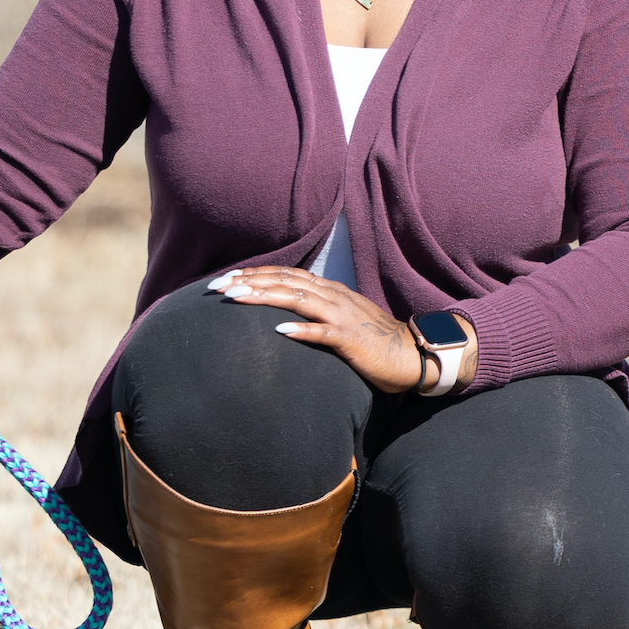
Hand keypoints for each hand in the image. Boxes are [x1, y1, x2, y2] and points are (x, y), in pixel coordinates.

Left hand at [207, 266, 461, 394]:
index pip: (286, 274)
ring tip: (236, 298)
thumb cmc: (373, 341)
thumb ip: (316, 311)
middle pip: (285, 282)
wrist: (411, 355)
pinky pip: (322, 333)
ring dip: (265, 297)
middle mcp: (333, 296)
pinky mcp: (350, 339)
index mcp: (329, 291)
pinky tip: (278, 330)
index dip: (255, 273)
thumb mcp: (341, 319)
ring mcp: (342, 316)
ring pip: (298, 300)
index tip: (226, 277)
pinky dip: (301, 330)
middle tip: (217, 286)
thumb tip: (285, 312)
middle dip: (249, 282)